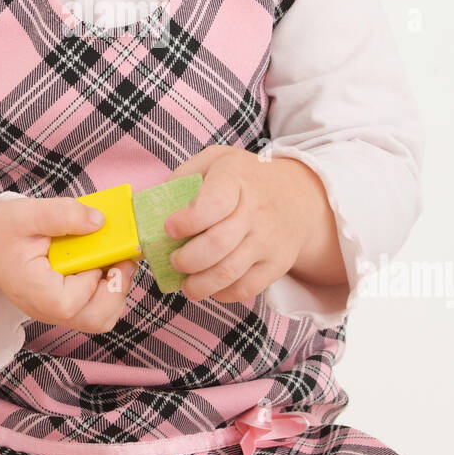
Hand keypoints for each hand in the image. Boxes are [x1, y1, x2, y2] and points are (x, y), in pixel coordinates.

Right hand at [0, 197, 139, 332]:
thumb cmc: (0, 232)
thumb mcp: (28, 213)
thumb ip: (64, 215)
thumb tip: (100, 221)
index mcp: (35, 292)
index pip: (74, 302)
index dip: (96, 278)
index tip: (105, 250)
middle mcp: (46, 310)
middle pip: (97, 319)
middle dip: (118, 288)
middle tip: (122, 257)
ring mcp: (55, 312)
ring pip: (100, 318)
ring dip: (116, 290)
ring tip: (113, 260)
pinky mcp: (62, 307)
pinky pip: (93, 309)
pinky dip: (106, 289)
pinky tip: (101, 264)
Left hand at [163, 145, 322, 303]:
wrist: (299, 195)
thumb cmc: (246, 178)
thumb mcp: (216, 160)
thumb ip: (184, 176)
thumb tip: (154, 207)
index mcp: (236, 180)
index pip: (213, 204)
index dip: (187, 221)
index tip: (170, 228)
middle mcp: (256, 211)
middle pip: (217, 245)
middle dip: (186, 260)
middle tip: (174, 260)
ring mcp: (268, 241)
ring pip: (229, 273)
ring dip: (198, 285)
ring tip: (186, 283)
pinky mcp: (277, 264)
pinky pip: (246, 289)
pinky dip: (222, 294)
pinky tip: (210, 286)